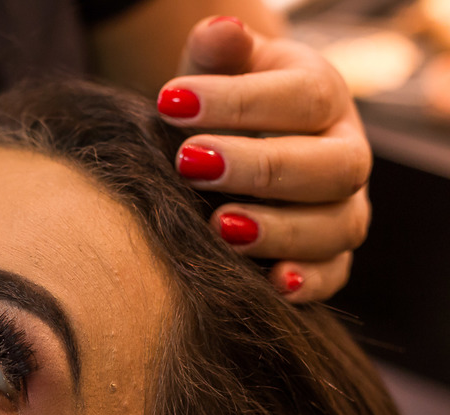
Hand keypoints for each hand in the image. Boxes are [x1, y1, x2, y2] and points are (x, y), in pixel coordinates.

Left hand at [157, 17, 369, 302]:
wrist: (231, 148)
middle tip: (190, 163)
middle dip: (261, 167)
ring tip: (219, 225)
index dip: (238, 101)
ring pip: (337, 224)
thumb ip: (218, 54)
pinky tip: (270, 283)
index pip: (301, 97)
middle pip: (330, 166)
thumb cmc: (220, 107)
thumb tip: (217, 31)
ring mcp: (342, 207)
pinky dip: (306, 282)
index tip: (170, 102)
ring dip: (280, 230)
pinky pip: (333, 274)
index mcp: (321, 97)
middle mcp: (344, 152)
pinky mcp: (329, 256)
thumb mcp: (216, 73)